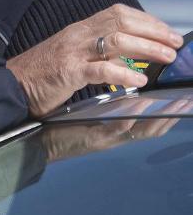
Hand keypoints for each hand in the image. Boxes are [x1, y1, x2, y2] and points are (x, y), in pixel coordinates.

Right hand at [6, 4, 182, 117]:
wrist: (10, 84)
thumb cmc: (41, 73)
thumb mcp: (72, 54)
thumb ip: (98, 51)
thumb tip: (130, 53)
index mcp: (79, 29)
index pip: (118, 13)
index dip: (146, 19)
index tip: (167, 31)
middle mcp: (77, 35)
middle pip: (122, 22)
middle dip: (154, 31)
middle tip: (175, 43)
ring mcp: (72, 52)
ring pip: (116, 41)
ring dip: (147, 48)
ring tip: (166, 57)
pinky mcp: (67, 72)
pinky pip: (100, 70)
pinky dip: (123, 73)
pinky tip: (138, 80)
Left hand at [41, 99, 192, 161]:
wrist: (36, 134)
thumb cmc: (63, 121)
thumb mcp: (92, 108)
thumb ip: (110, 96)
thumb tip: (124, 75)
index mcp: (119, 124)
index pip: (152, 116)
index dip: (170, 106)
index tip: (184, 93)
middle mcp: (118, 133)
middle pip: (153, 124)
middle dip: (173, 111)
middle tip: (187, 96)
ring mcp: (107, 137)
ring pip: (140, 129)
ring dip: (159, 116)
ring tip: (172, 101)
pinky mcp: (93, 140)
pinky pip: (114, 129)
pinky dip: (128, 119)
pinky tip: (136, 106)